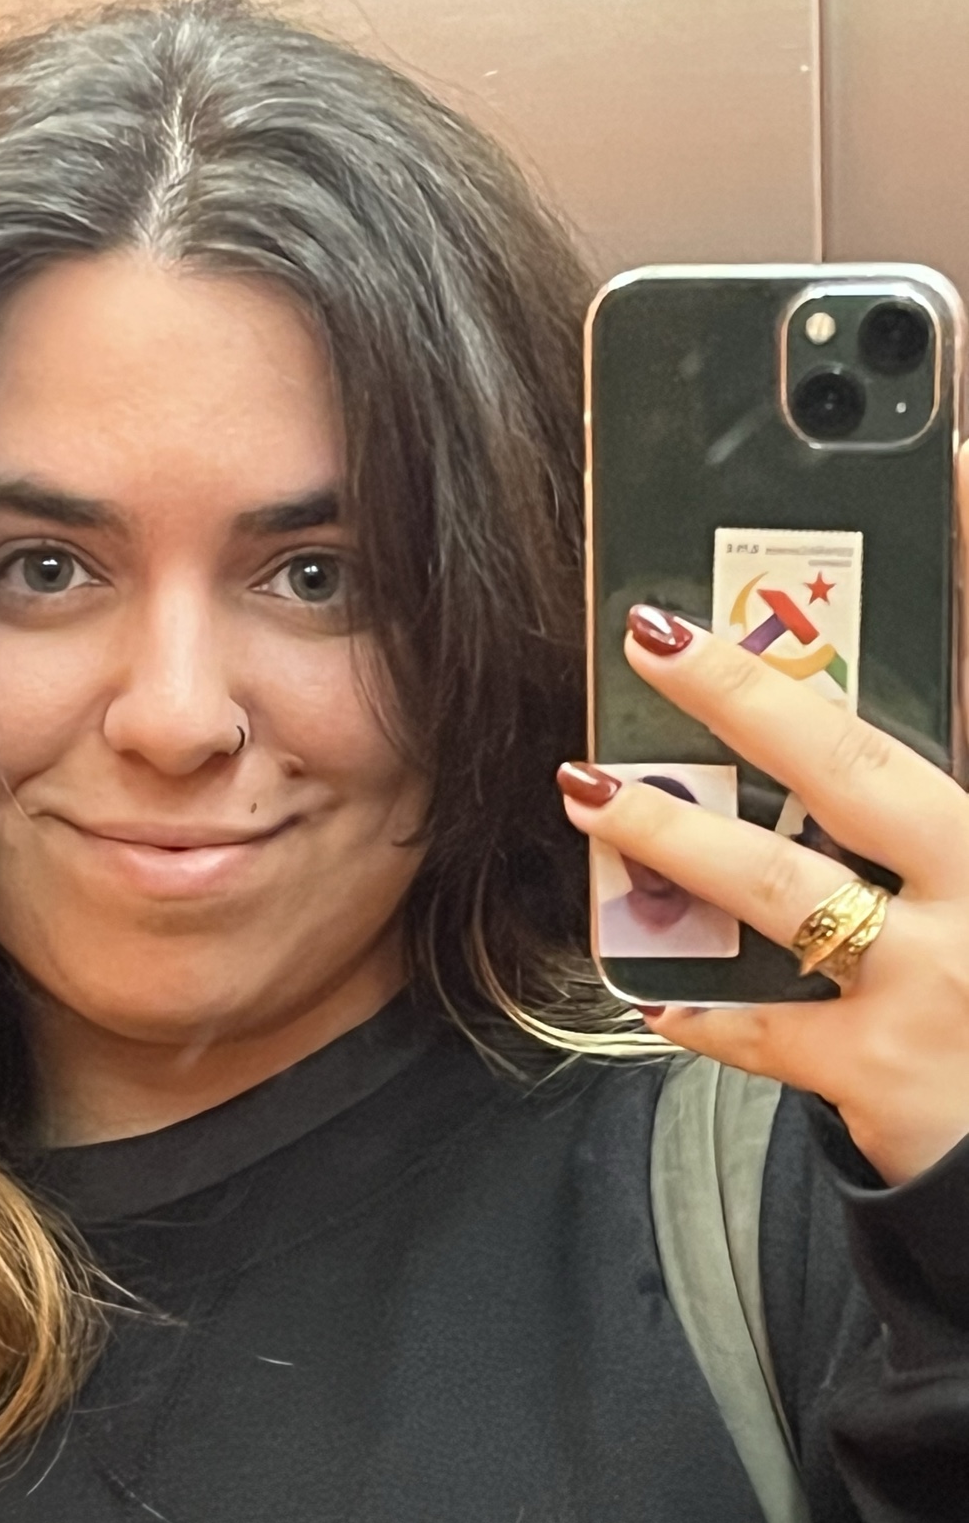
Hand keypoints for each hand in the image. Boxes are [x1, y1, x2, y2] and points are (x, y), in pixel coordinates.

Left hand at [559, 478, 968, 1185]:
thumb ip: (920, 802)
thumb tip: (821, 734)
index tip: (935, 451)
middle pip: (856, 765)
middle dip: (744, 695)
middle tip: (649, 637)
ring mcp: (942, 980)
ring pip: (784, 888)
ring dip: (674, 837)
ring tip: (589, 793)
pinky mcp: (887, 1071)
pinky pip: (768, 1031)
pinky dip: (703, 1009)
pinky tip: (652, 990)